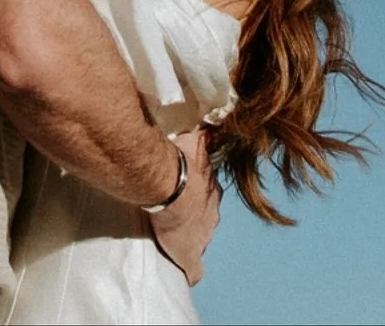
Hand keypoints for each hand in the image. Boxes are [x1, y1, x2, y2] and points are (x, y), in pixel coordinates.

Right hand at [148, 131, 220, 286]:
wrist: (167, 183)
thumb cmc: (179, 158)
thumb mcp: (195, 139)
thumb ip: (204, 130)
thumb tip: (217, 110)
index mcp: (212, 190)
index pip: (208, 192)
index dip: (197, 191)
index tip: (186, 189)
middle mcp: (212, 212)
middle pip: (206, 214)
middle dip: (196, 213)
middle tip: (178, 209)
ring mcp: (203, 235)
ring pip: (201, 236)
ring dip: (190, 233)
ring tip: (175, 232)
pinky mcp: (190, 254)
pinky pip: (194, 267)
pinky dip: (192, 269)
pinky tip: (190, 274)